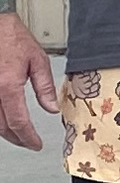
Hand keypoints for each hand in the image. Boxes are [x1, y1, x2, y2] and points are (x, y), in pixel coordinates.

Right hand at [0, 12, 58, 150]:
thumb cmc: (12, 37)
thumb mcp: (38, 61)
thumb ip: (44, 88)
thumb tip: (51, 108)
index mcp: (7, 86)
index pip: (18, 122)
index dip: (28, 137)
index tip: (36, 144)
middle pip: (2, 126)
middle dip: (17, 138)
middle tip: (29, 142)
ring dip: (4, 131)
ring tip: (19, 134)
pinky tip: (5, 120)